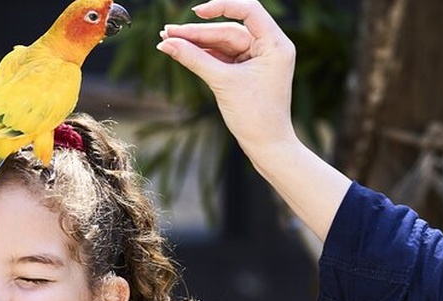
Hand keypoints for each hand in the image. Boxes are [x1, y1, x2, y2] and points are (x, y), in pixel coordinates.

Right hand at [157, 0, 296, 149]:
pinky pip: (221, 57)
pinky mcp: (245, 72)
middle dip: (197, 32)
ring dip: (196, 43)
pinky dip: (202, 55)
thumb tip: (167, 44)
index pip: (248, 11)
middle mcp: (268, 47)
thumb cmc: (255, 115)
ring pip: (222, 43)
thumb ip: (194, 59)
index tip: (195, 12)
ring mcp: (256, 59)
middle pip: (228, 30)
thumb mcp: (223, 83)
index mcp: (275, 43)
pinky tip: (181, 52)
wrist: (267, 145)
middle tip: (167, 32)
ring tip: (167, 41)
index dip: (221, 7)